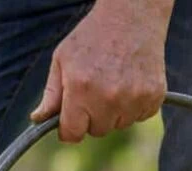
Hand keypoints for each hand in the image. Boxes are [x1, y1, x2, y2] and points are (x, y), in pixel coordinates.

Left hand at [30, 0, 173, 142]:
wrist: (132, 15)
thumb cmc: (92, 36)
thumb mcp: (62, 60)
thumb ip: (51, 94)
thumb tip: (37, 120)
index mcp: (80, 90)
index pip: (73, 134)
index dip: (69, 128)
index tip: (71, 118)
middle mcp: (108, 97)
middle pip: (97, 131)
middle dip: (92, 117)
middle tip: (95, 90)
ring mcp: (133, 98)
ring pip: (119, 125)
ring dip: (114, 112)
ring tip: (114, 83)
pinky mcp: (154, 96)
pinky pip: (140, 117)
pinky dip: (135, 106)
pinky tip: (130, 83)